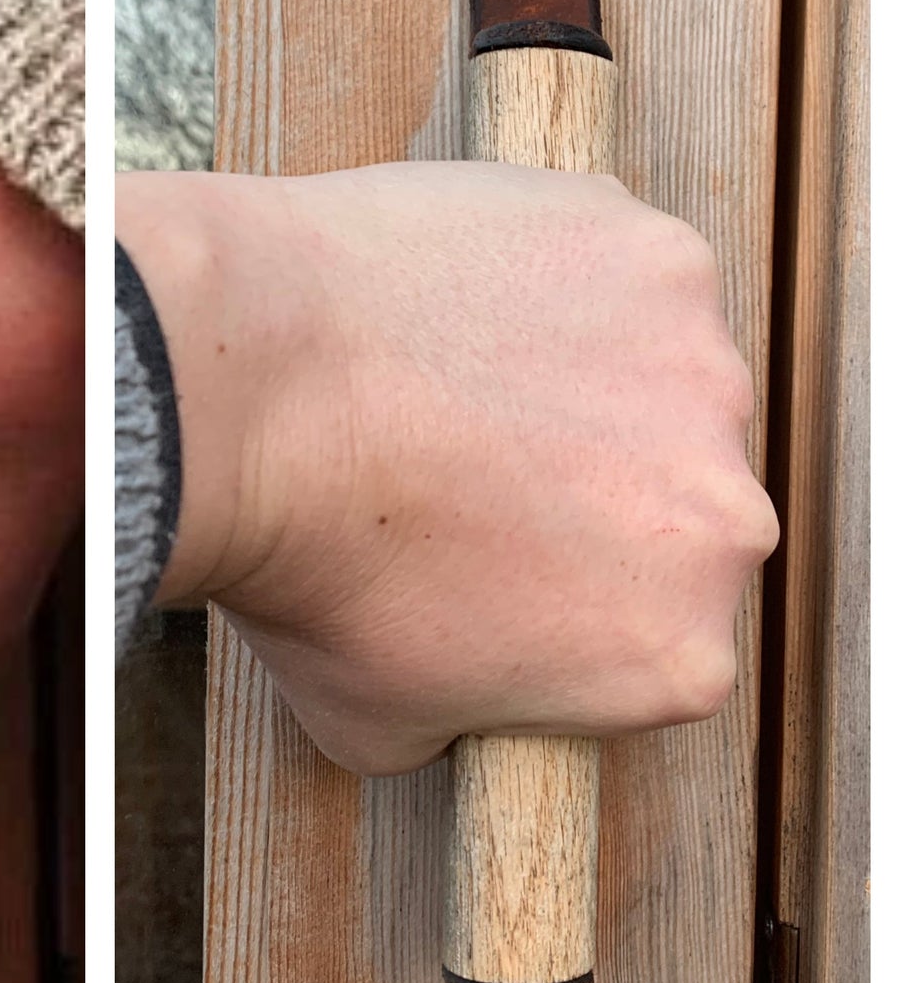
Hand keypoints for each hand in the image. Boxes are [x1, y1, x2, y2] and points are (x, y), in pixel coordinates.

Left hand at [118, 162, 777, 774]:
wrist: (256, 399)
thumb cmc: (303, 566)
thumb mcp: (370, 724)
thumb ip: (458, 720)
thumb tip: (449, 692)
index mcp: (677, 659)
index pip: (645, 638)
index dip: (557, 602)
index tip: (487, 564)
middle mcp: (726, 524)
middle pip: (665, 508)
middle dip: (579, 490)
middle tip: (462, 464)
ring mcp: (702, 374)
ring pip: (648, 380)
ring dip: (571, 380)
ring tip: (447, 377)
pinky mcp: (658, 258)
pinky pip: (613, 273)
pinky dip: (547, 280)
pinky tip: (453, 301)